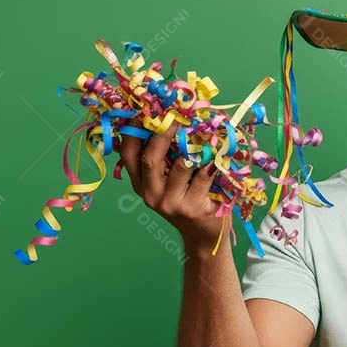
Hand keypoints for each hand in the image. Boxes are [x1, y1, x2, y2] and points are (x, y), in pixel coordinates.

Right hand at [116, 117, 226, 246]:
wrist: (203, 235)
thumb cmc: (189, 200)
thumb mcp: (169, 182)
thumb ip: (165, 158)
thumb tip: (172, 120)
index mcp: (140, 184)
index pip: (128, 154)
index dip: (133, 131)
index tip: (143, 110)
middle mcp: (150, 194)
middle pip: (150, 158)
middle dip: (163, 133)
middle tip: (177, 116)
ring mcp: (170, 202)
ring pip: (179, 165)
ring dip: (193, 147)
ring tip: (204, 131)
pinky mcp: (192, 208)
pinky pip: (202, 177)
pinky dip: (211, 163)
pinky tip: (218, 155)